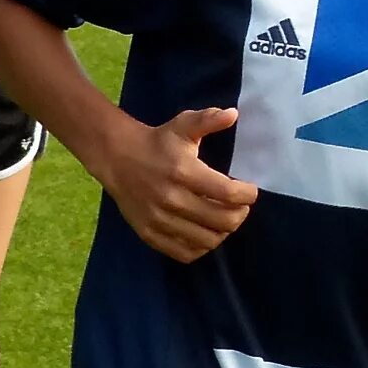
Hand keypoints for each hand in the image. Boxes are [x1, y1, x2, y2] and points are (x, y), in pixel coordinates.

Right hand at [98, 106, 258, 262]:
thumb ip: (208, 120)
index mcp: (184, 172)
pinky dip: (201, 246)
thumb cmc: (158, 142)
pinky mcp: (150, 234)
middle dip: (239, 214)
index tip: (250, 191)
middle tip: (239, 206)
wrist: (117, 157)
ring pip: (207, 240)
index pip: (229, 194)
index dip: (248, 195)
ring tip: (223, 218)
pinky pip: (185, 253)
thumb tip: (233, 114)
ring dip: (223, 231)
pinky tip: (204, 232)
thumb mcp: (182, 126)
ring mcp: (159, 220)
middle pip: (222, 221)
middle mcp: (172, 199)